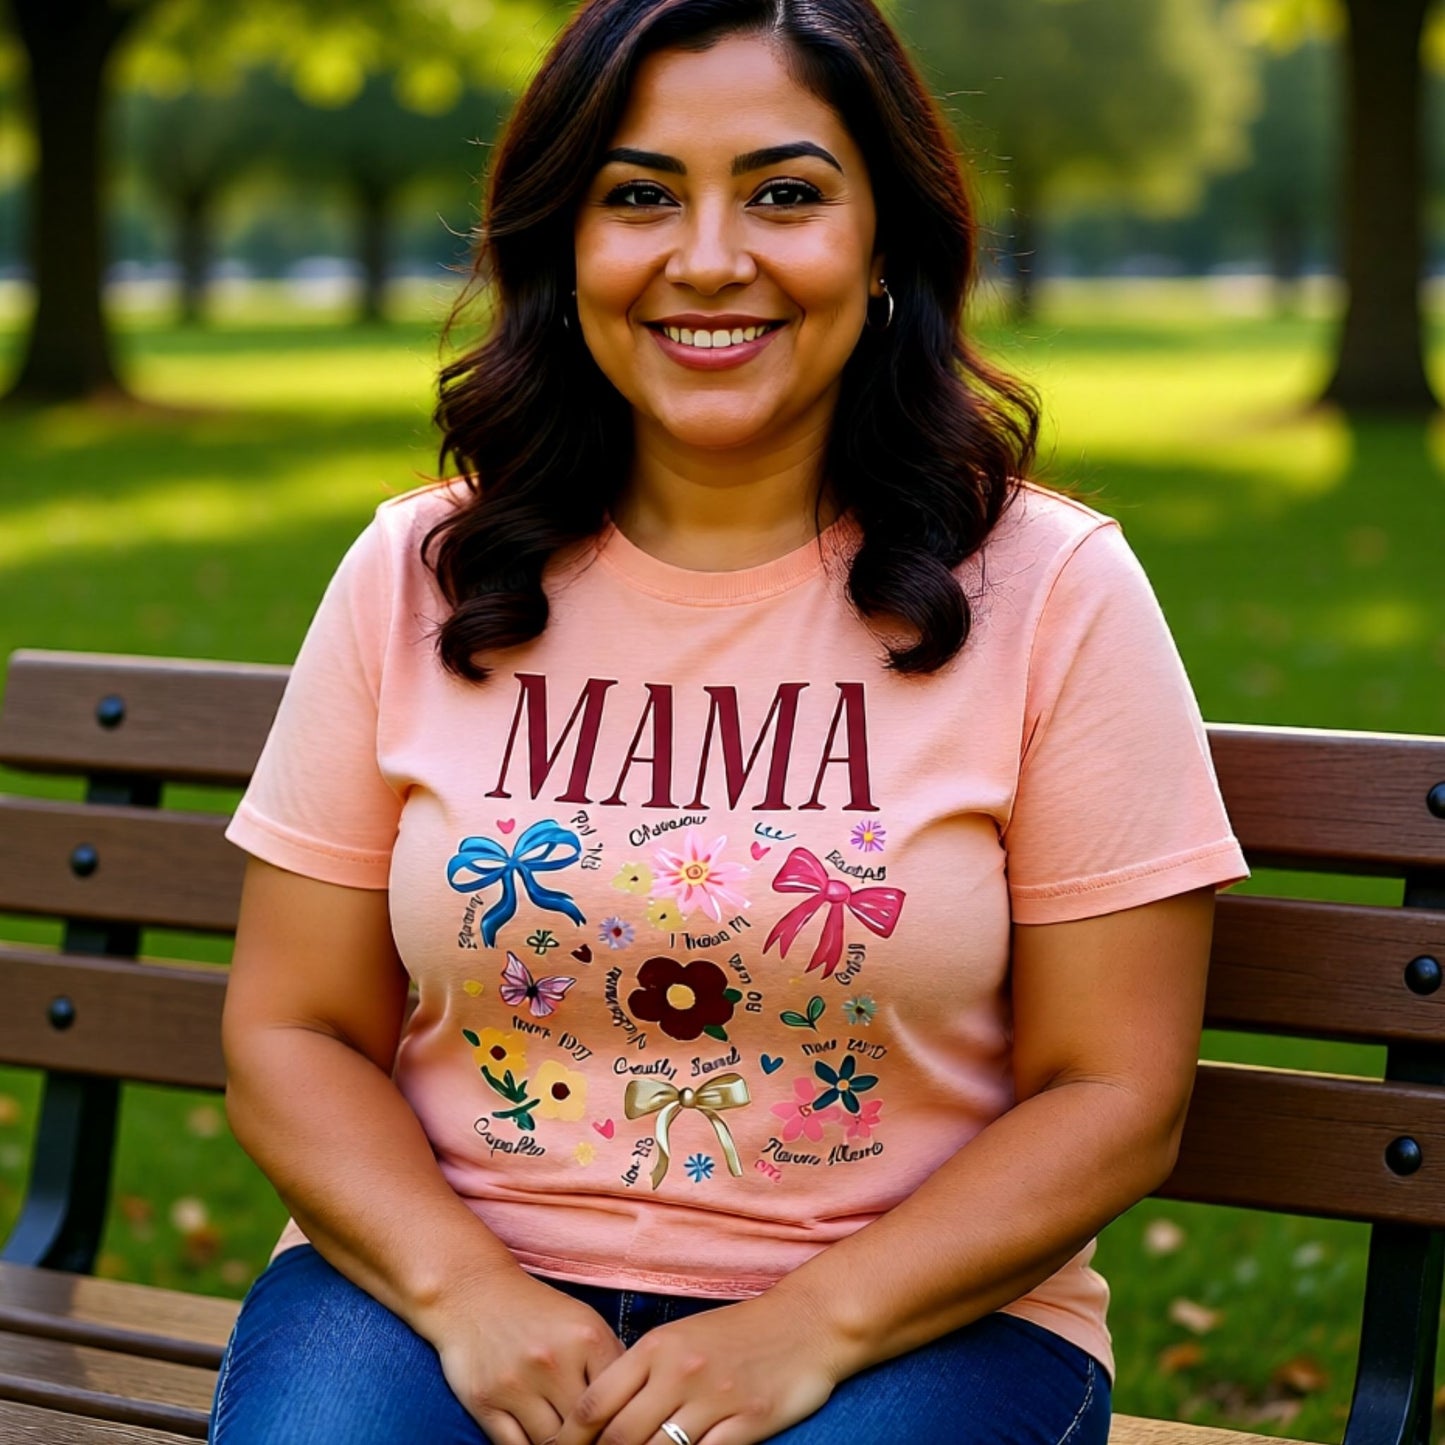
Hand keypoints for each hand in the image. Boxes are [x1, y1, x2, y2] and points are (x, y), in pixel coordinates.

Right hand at [416, 1267, 625, 1444]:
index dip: (623, 1426)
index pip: (618, 1402)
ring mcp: (516, 1384)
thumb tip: (636, 1404)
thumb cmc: (536, 1311)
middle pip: (586, 1429)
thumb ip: (609, 1360)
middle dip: (593, 1442)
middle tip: (595, 1444)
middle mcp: (553, 1361)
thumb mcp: (581, 1321)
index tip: (624, 1435)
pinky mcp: (485, 1402)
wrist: (473, 1291)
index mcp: (586, 1338)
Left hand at [554, 1289, 843, 1444]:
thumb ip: (644, 1372)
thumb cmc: (738, 1334)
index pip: (594, 1403)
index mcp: (657, 1347)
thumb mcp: (682, 1338)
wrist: (805, 1323)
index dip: (572, 1439)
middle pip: (619, 1437)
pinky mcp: (747, 1423)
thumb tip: (601, 1418)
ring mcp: (714, 1398)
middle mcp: (679, 1371)